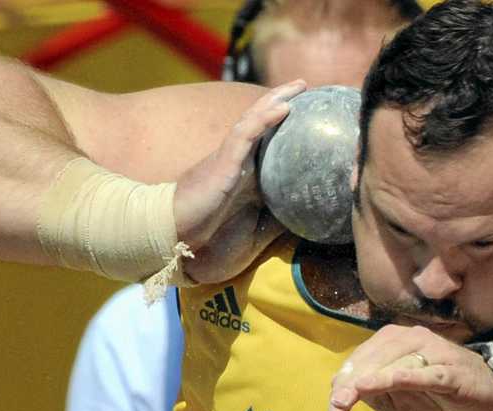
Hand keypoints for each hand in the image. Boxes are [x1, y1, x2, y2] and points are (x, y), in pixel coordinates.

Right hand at [174, 80, 306, 282]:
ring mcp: (231, 158)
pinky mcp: (224, 162)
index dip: (290, 126)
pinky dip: (264, 118)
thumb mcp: (255, 231)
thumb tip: (308, 219)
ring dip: (277, 99)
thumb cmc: (210, 238)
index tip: (314, 116)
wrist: (178, 241)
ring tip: (299, 86)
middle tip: (308, 86)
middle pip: (264, 123)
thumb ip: (277, 221)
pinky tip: (284, 107)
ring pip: (256, 120)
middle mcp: (240, 161)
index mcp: (248, 175)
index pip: (271, 143)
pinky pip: (245, 134)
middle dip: (285, 101)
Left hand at [328, 325, 492, 410]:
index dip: (344, 380)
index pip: (362, 358)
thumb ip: (374, 394)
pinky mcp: (449, 370)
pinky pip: (423, 373)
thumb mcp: (399, 401)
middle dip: (351, 383)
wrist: (484, 392)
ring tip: (350, 396)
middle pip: (373, 359)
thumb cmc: (436, 395)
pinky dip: (403, 377)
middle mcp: (411, 338)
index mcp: (394, 341)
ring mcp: (432, 352)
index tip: (333, 405)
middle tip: (337, 406)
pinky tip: (385, 382)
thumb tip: (347, 390)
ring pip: (394, 363)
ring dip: (371, 380)